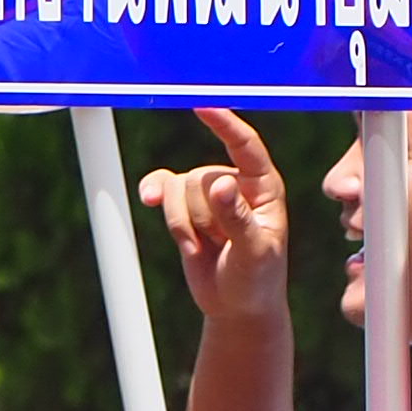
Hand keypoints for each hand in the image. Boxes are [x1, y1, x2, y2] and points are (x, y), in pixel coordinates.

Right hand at [136, 109, 291, 325]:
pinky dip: (155, 197)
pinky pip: (161, 188)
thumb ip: (239, 218)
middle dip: (200, 218)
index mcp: (264, 186)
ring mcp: (207, 192)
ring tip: (206, 248)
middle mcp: (235, 181)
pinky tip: (147, 199)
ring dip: (183, 225)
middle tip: (220, 245)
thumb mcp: (254, 253)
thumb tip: (221, 183)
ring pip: (177, 188)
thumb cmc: (256, 279)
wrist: (235, 305)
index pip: (245, 145)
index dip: (224, 123)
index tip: (202, 105)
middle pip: (199, 179)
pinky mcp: (183, 205)